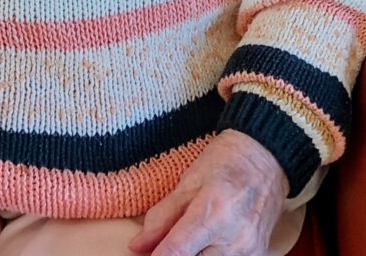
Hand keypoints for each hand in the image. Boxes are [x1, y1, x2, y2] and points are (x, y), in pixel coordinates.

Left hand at [128, 129, 289, 255]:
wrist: (266, 157)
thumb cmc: (225, 161)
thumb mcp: (188, 180)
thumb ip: (162, 216)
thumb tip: (137, 246)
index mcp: (213, 211)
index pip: (177, 251)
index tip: (144, 255)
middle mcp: (234, 237)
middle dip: (175, 255)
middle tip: (166, 243)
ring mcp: (249, 250)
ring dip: (194, 255)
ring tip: (189, 239)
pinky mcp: (258, 255)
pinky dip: (210, 255)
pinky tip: (206, 243)